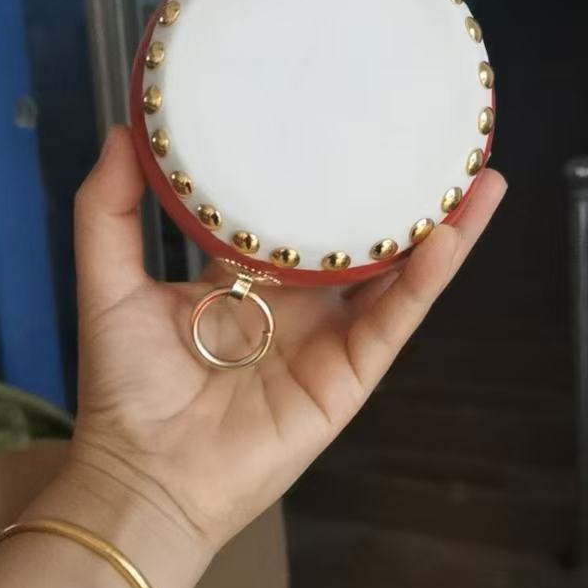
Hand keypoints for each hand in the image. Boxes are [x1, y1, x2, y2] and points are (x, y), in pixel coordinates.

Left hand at [63, 127, 504, 587]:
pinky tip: (449, 234)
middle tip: (435, 132)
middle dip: (397, 191)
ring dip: (441, 228)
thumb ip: (107, 210)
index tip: (339, 112)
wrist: (144, 475)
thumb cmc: (124, 388)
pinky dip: (424, 279)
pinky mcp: (350, 376)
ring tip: (481, 176)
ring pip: (396, 274)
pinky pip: (394, 320)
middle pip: (359, 238)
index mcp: (245, 280)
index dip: (318, 168)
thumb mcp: (108, 283)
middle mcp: (296, 306)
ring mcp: (329, 340)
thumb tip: (122, 130)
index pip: (292, 213)